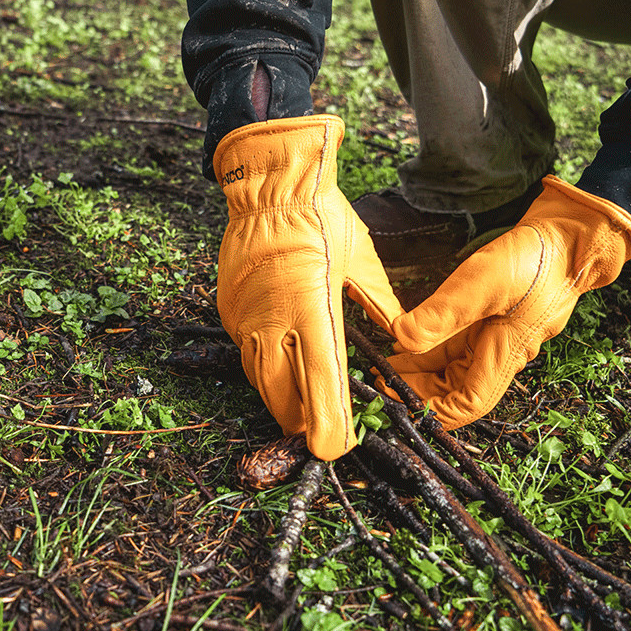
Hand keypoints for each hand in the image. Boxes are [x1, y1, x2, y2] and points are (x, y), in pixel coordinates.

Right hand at [214, 116, 402, 459]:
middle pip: (284, 395)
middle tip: (323, 435)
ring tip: (302, 417)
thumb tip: (401, 332)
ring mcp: (246, 317)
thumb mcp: (363, 260)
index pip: (321, 381)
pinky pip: (247, 356)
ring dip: (282, 402)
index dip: (329, 422)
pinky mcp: (230, 311)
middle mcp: (273, 320)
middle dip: (304, 422)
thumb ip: (380, 304)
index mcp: (312, 308)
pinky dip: (265, 373)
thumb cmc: (321, 216)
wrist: (268, 182)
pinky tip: (281, 377)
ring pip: (261, 381)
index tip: (337, 447)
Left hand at [386, 176, 630, 428]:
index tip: (398, 401)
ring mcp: (496, 338)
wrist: (568, 236)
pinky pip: (456, 346)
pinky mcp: (491, 321)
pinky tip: (406, 341)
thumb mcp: (481, 283)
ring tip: (385, 364)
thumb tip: (402, 339)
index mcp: (504, 355)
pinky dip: (430, 348)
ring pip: (452, 368)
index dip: (433, 411)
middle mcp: (500, 354)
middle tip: (380, 381)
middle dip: (418, 391)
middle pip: (455, 390)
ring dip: (421, 371)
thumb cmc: (535, 261)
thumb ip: (441, 314)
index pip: (468, 403)